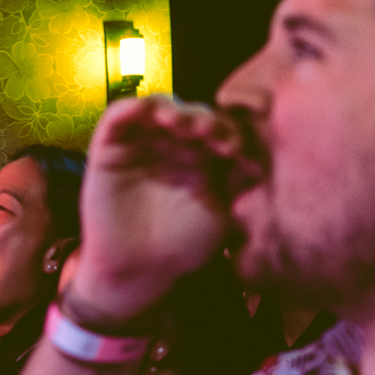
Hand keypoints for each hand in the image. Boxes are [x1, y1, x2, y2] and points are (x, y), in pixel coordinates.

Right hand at [73, 96, 244, 326]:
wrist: (138, 268)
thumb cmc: (182, 244)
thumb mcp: (221, 212)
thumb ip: (239, 180)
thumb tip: (262, 151)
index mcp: (206, 155)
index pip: (221, 129)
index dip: (230, 132)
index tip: (236, 149)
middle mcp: (177, 142)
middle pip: (194, 113)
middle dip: (206, 120)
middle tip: (212, 134)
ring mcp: (144, 139)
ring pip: (161, 106)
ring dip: (175, 110)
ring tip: (184, 124)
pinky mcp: (111, 142)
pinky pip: (121, 113)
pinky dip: (135, 108)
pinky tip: (152, 114)